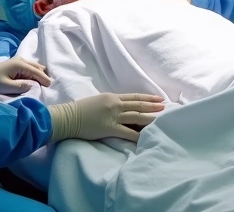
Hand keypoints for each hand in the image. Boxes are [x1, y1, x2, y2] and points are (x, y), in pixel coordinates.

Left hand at [0, 57, 50, 94]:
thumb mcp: (6, 86)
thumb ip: (21, 86)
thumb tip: (33, 85)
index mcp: (19, 64)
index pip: (36, 71)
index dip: (44, 78)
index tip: (50, 85)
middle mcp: (21, 60)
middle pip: (37, 67)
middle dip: (43, 75)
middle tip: (48, 85)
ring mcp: (18, 61)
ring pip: (34, 66)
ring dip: (39, 74)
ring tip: (43, 83)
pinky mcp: (16, 64)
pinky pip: (29, 68)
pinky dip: (34, 73)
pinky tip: (35, 79)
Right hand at [49, 93, 164, 142]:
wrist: (67, 117)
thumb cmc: (79, 110)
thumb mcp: (98, 101)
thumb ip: (110, 103)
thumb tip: (120, 106)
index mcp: (112, 97)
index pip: (134, 97)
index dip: (148, 97)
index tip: (158, 98)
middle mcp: (115, 104)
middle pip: (138, 104)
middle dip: (153, 106)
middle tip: (165, 106)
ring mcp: (113, 116)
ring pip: (136, 116)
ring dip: (150, 117)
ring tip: (161, 118)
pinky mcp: (110, 128)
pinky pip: (127, 132)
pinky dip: (137, 135)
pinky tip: (146, 136)